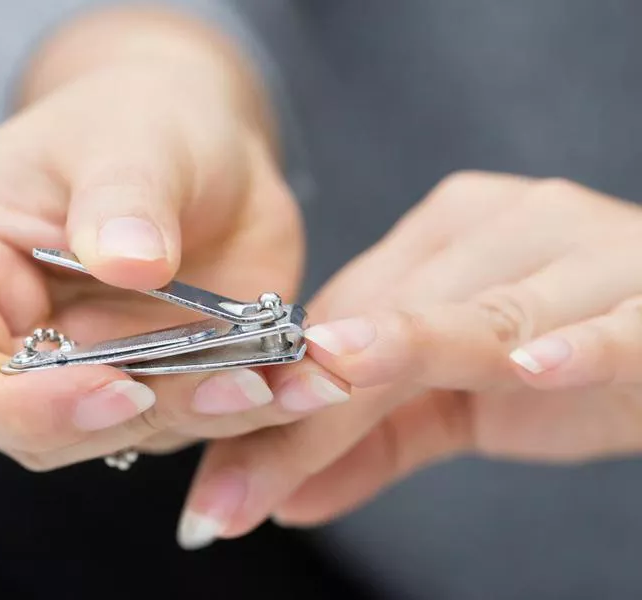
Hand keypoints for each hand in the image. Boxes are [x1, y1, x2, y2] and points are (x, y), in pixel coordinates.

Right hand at [0, 9, 325, 470]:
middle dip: (138, 415)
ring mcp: (78, 369)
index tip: (119, 387)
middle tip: (231, 383)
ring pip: (125, 432)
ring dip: (207, 415)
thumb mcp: (130, 134)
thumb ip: (122, 195)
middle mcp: (4, 334)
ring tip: (282, 380)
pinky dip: (249, 406)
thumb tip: (127, 260)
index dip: (24, 404)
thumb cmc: (138, 119)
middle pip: (41, 426)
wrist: (199, 146)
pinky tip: (303, 379)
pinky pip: (188, 415)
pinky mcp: (147, 380)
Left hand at [177, 171, 641, 548]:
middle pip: (391, 316)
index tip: (222, 469)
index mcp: (447, 237)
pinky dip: (575, 341)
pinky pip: (611, 319)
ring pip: (481, 311)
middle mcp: (506, 224)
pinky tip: (531, 366)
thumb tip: (285, 500)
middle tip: (243, 483)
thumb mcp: (457, 403)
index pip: (345, 316)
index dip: (280, 388)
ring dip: (410, 353)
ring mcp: (582, 249)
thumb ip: (372, 442)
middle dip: (316, 402)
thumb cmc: (569, 360)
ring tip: (332, 382)